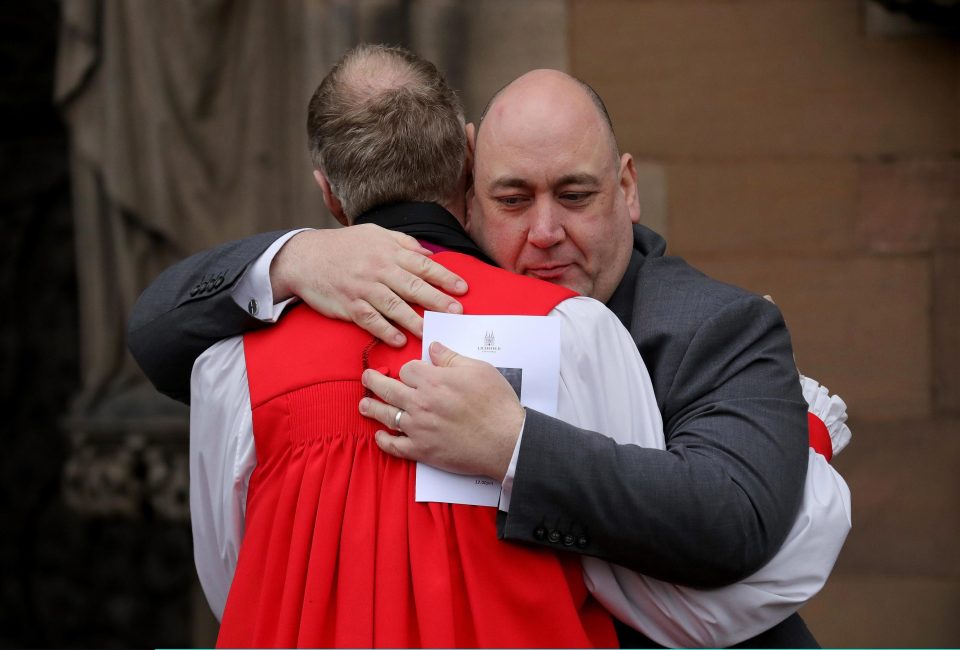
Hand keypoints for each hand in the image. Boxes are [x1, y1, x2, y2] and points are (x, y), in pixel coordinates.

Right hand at [270, 225, 467, 345]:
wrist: (305, 257)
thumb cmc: (344, 246)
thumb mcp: (375, 234)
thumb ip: (403, 244)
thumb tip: (430, 255)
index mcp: (388, 252)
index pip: (423, 265)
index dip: (445, 277)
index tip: (462, 289)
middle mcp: (378, 270)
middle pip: (413, 286)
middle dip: (437, 300)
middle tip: (456, 313)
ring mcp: (363, 288)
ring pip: (394, 306)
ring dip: (415, 321)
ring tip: (432, 332)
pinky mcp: (349, 305)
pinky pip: (370, 320)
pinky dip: (385, 330)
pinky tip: (399, 340)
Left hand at [359, 341, 523, 480]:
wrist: (507, 440)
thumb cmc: (496, 404)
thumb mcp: (479, 370)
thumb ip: (451, 358)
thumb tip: (433, 347)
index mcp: (434, 381)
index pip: (407, 369)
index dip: (409, 369)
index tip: (411, 373)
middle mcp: (421, 403)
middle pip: (388, 389)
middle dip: (373, 381)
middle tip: (366, 378)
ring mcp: (419, 429)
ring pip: (386, 415)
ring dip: (371, 408)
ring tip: (364, 404)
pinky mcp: (422, 451)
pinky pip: (395, 446)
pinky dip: (384, 441)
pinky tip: (380, 435)